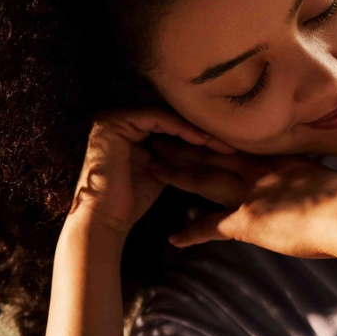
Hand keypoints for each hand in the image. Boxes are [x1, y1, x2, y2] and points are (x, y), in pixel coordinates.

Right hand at [66, 108, 235, 236]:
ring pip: (165, 117)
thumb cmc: (130, 204)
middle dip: (201, 132)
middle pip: (169, 120)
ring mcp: (115, 119)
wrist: (106, 218)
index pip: (170, 128)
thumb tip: (205, 156)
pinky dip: (180, 128)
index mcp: (130, 133)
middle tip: (230, 143)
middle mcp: (121, 122)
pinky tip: (202, 140)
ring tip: (222, 143)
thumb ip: (175, 160)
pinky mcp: (114, 122)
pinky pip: (155, 118)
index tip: (227, 150)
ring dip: (195, 130)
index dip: (198, 138)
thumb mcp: (160, 175)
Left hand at [145, 139, 336, 259]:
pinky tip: (174, 238)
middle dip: (184, 144)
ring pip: (204, 179)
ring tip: (153, 167)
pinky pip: (211, 226)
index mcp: (278, 160)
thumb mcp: (324, 179)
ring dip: (177, 173)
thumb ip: (309, 179)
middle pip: (213, 153)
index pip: (238, 145)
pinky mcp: (247, 220)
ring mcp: (249, 193)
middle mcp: (258, 170)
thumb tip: (312, 186)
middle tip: (159, 135)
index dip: (215, 136)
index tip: (198, 128)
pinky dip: (192, 233)